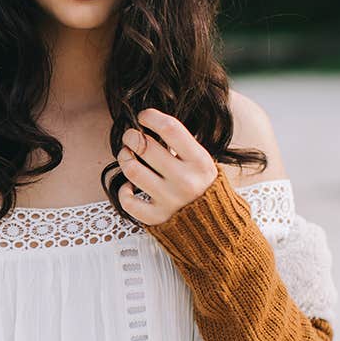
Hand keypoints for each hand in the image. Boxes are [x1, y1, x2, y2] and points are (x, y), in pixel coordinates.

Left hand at [116, 108, 221, 225]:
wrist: (215, 224)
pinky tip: (130, 185)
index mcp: (200, 162)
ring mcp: (170, 201)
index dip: (150, 117)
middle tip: (131, 136)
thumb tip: (148, 124)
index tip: (143, 116)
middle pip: (145, 147)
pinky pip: (128, 201)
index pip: (170, 128)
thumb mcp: (202, 161)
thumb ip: (180, 144)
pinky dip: (124, 190)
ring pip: (132, 170)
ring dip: (124, 158)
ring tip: (127, 155)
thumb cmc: (202, 184)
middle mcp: (185, 181)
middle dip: (131, 136)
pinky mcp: (157, 218)